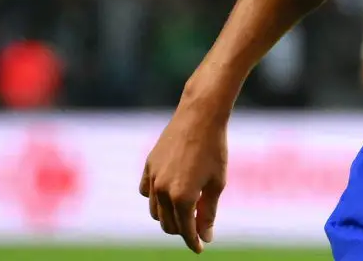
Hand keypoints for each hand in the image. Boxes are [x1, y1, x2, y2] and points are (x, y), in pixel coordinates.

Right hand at [139, 100, 228, 253]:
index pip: (185, 231)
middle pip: (168, 225)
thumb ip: (209, 213)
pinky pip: (145, 192)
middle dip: (182, 230)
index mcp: (182, 197)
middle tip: (197, 225)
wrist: (200, 115)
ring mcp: (153, 178)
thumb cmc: (215, 148)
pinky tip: (168, 193)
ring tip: (185, 208)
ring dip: (168, 215)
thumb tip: (205, 237)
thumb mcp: (217, 183)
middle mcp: (163, 191)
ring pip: (154, 211)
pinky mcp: (148, 165)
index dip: (193, 242)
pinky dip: (155, 198)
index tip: (200, 248)